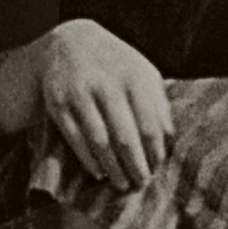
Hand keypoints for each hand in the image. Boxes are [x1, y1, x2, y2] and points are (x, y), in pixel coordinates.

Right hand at [2, 20, 173, 191]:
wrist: (69, 44)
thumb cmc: (116, 64)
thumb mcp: (142, 72)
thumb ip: (157, 101)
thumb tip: (169, 138)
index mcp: (135, 76)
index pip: (150, 123)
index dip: (155, 150)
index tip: (159, 167)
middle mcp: (107, 84)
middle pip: (125, 136)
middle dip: (135, 164)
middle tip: (142, 183)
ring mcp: (80, 94)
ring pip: (99, 141)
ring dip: (112, 167)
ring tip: (122, 184)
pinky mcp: (58, 104)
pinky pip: (75, 139)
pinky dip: (88, 159)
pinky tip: (98, 172)